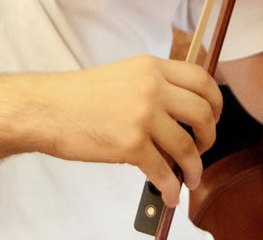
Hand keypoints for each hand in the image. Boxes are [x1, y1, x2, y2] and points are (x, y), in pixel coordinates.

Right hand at [27, 55, 221, 205]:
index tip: (213, 118)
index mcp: (151, 67)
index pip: (201, 79)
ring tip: (190, 179)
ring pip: (187, 146)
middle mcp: (152, 87)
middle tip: (202, 150)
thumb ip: (153, 88)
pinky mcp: (131, 144)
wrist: (46, 109)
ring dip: (194, 168)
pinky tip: (169, 194)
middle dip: (209, 138)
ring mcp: (142, 115)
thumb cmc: (78, 98)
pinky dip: (171, 187)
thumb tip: (182, 120)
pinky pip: (164, 171)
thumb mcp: (123, 76)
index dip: (216, 102)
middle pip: (202, 113)